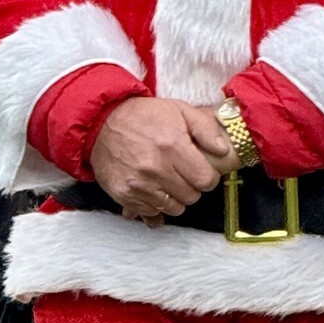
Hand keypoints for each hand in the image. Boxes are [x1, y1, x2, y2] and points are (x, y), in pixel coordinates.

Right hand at [90, 96, 236, 222]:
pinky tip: (152, 188)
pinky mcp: (123, 194)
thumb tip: (223, 150)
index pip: (205, 181)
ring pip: (173, 208)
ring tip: (167, 181)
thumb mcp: (179, 110)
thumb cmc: (142, 116)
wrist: (101, 123)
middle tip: (183, 173)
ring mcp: (138, 184)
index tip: (201, 171)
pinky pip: (150, 212)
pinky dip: (155, 204)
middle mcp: (155, 168)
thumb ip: (206, 129)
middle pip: (191, 196)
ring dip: (175, 197)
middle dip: (192, 187)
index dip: (208, 177)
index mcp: (172, 145)